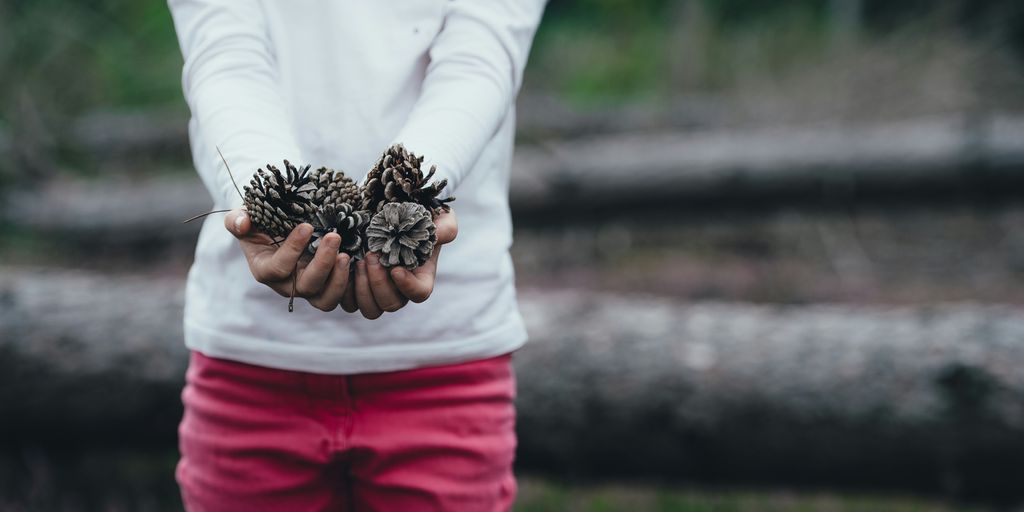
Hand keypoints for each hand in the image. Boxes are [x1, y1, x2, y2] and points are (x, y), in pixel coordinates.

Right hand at [225, 209, 351, 311]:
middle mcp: (287, 285)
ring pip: (325, 299)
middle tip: (333, 237)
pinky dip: (351, 284)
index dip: (292, 250)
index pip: (278, 268)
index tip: (306, 226)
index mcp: (265, 270)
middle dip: (322, 263)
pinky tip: (359, 261)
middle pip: (306, 287)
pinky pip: (341, 296)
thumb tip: (242, 223)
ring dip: (338, 279)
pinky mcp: (327, 287)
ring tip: (346, 254)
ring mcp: (309, 288)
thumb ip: (237, 220)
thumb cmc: (260, 222)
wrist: (279, 228)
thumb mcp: (244, 217)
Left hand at [341, 209, 458, 318]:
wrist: (388, 215)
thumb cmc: (417, 217)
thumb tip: (438, 233)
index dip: (408, 287)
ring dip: (362, 287)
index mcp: (420, 277)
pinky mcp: (355, 289)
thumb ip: (445, 226)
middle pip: (391, 304)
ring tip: (357, 260)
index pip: (419, 294)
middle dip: (379, 283)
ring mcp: (376, 292)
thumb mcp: (437, 217)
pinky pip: (348, 302)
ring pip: (370, 309)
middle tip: (371, 256)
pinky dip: (344, 288)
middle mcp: (399, 290)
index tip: (396, 269)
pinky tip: (343, 265)